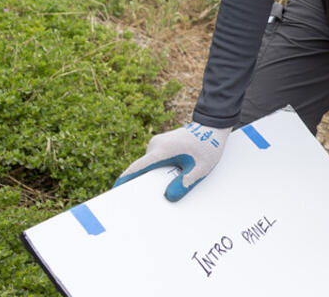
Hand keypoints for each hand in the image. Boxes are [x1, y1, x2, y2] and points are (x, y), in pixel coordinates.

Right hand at [114, 122, 230, 200]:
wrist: (213, 126)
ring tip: (160, 192)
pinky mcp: (161, 144)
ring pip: (149, 166)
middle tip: (142, 203)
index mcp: (161, 150)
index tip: (115, 191)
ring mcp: (157, 143)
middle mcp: (155, 145)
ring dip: (153, 177)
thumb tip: (169, 197)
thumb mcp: (201, 168)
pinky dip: (158, 171)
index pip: (137, 168)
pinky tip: (168, 179)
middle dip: (142, 184)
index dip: (125, 180)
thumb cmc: (208, 145)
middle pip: (143, 169)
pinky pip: (155, 161)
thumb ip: (185, 183)